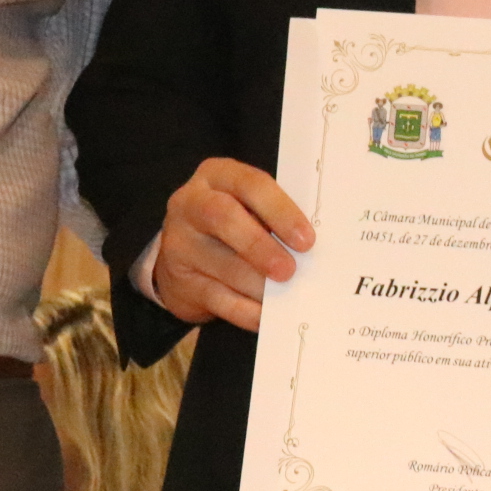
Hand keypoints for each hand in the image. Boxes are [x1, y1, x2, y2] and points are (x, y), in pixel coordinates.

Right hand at [152, 158, 313, 332]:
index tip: (305, 239)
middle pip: (223, 217)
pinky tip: (266, 315)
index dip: (280, 210)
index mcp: (216, 175)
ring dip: (259, 284)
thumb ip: (273, 215)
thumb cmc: (231, 224)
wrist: (181, 257)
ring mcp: (180, 243)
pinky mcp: (179, 280)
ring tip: (284, 295)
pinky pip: (217, 298)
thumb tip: (311, 245)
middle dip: (261, 246)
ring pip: (222, 264)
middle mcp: (191, 203)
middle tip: (289, 270)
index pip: (250, 184)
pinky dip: (246, 310)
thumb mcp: (246, 205)